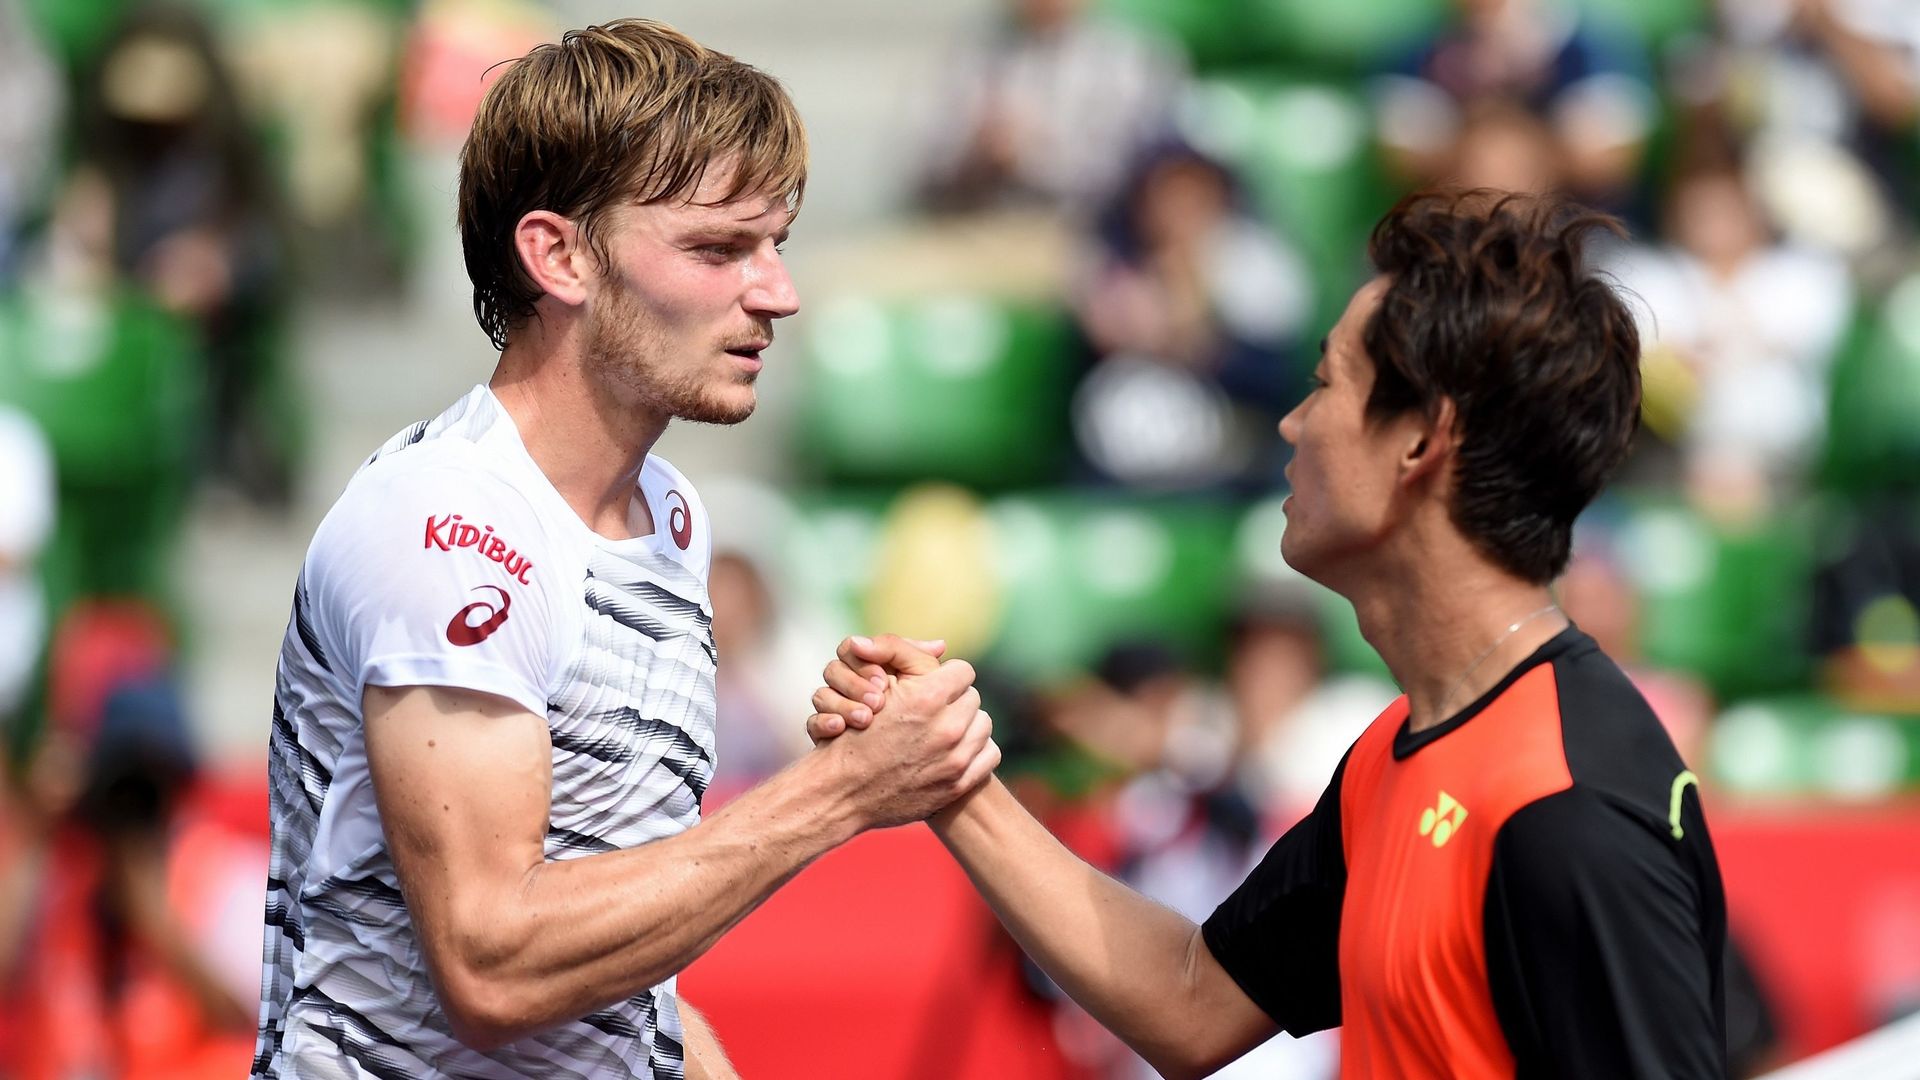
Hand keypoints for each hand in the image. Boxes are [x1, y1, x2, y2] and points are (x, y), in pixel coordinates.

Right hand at [809, 635, 998, 828]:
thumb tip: (941, 645)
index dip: (946, 676)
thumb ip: (905, 654)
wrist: (843, 790)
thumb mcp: (875, 685)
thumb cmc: (854, 733)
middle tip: (934, 710)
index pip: (963, 670)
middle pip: (973, 697)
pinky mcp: (958, 784)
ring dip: (967, 724)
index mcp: (927, 697)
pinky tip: (955, 750)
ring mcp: (955, 759)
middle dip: (954, 701)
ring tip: (943, 729)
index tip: (932, 686)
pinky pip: (990, 754)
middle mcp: (947, 728)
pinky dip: (976, 751)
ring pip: (983, 724)